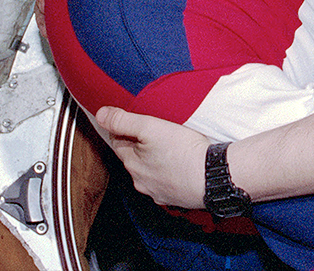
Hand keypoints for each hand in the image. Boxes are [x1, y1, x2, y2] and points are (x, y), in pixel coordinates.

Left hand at [95, 106, 209, 208]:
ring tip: (171, 149)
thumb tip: (100, 114)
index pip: (118, 143)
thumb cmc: (183, 151)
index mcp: (132, 163)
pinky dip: (170, 175)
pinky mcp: (176, 199)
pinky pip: (167, 184)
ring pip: (150, 173)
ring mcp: (158, 193)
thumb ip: (124, 121)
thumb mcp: (150, 127)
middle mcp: (141, 182)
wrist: (213, 176)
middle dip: (140, 147)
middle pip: (134, 159)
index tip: (134, 122)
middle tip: (156, 133)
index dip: (124, 130)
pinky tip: (181, 167)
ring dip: (155, 162)